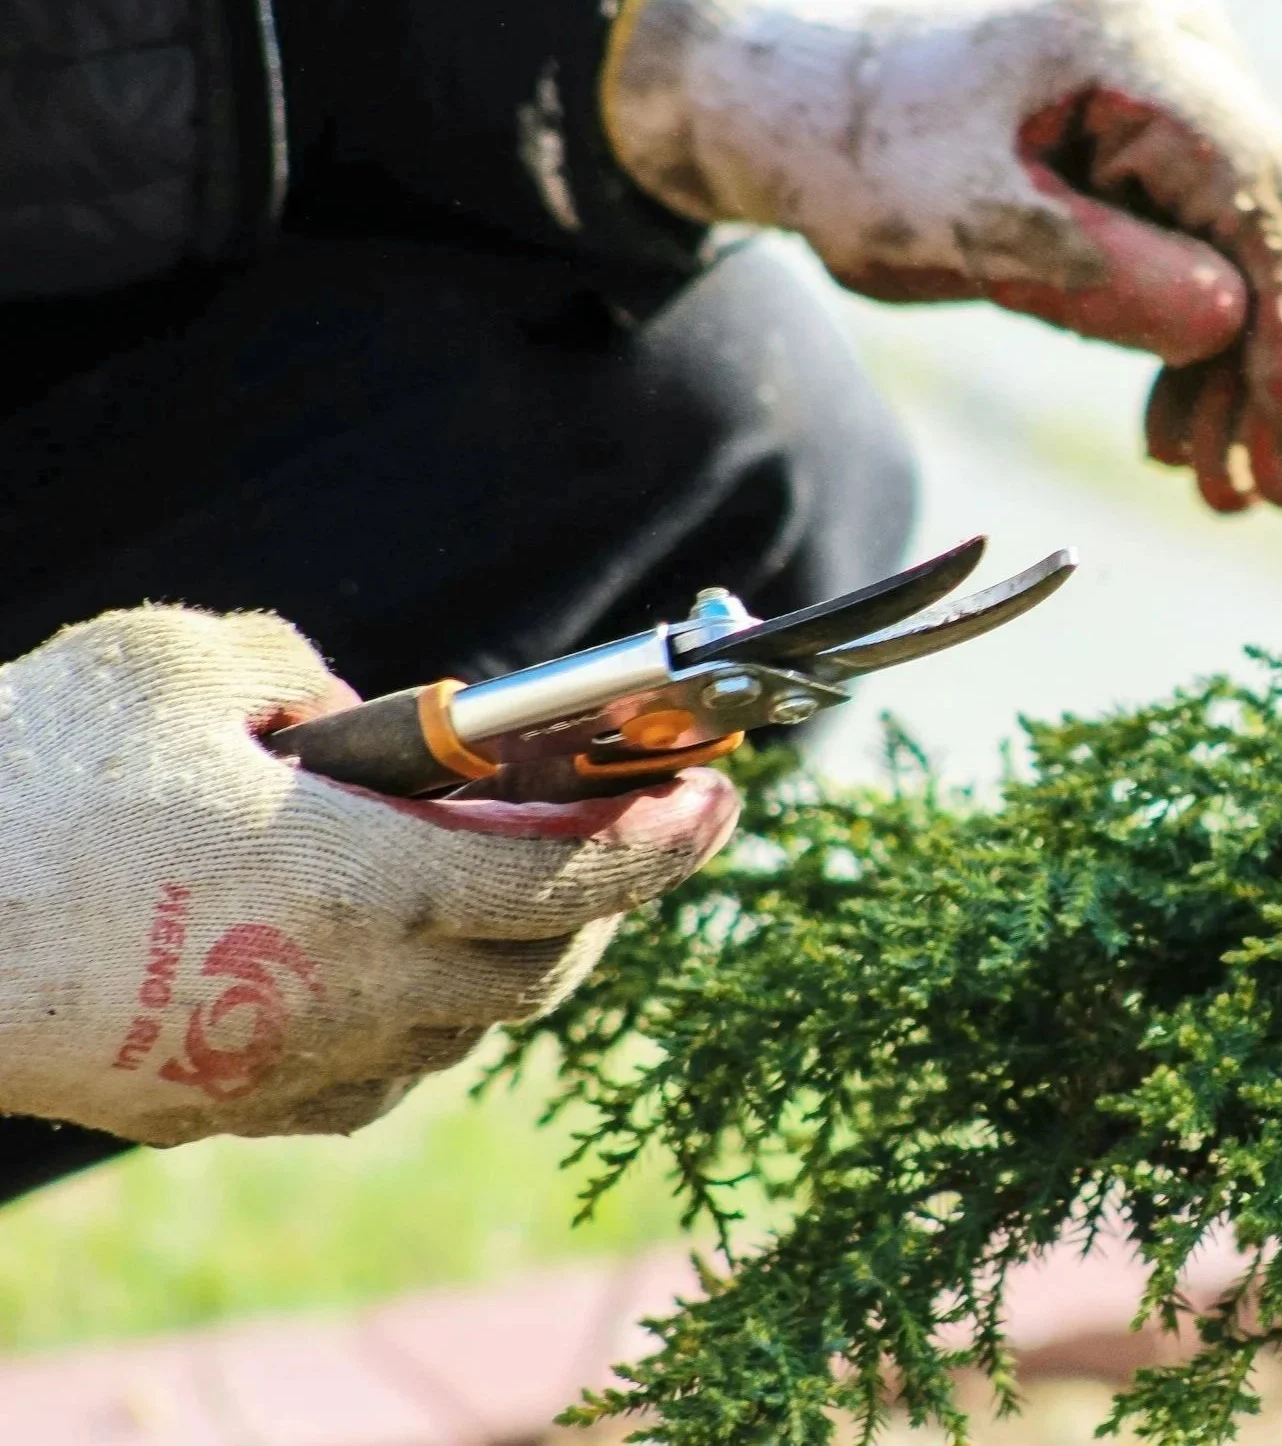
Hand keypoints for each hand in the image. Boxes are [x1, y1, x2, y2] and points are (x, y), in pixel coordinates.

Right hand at [0, 609, 736, 1145]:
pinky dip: (414, 1023)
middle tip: (629, 835)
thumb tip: (364, 715)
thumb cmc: (30, 780)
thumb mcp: (184, 662)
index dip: (665, 840)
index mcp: (370, 885)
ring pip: (458, 1035)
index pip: (574, 878)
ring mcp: (284, 1068)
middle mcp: (353, 996)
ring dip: (509, 964)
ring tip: (516, 889)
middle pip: (541, 969)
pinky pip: (365, 1078)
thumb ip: (308, 675)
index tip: (723, 798)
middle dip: (605, 902)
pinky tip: (393, 970)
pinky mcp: (215, 1108)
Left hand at [603, 0, 1281, 511]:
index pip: (1258, 185)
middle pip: (1277, 223)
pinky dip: (1200, 351)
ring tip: (1227, 494)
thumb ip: (1094, 271)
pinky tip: (1183, 437)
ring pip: (1253, 252)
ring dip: (1244, 378)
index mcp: (1135, 47)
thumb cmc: (865, 155)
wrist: (804, 104)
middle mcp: (1186, 52)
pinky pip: (1211, 254)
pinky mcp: (1165, 146)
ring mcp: (1184, 94)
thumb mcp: (962, 226)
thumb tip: (1230, 325)